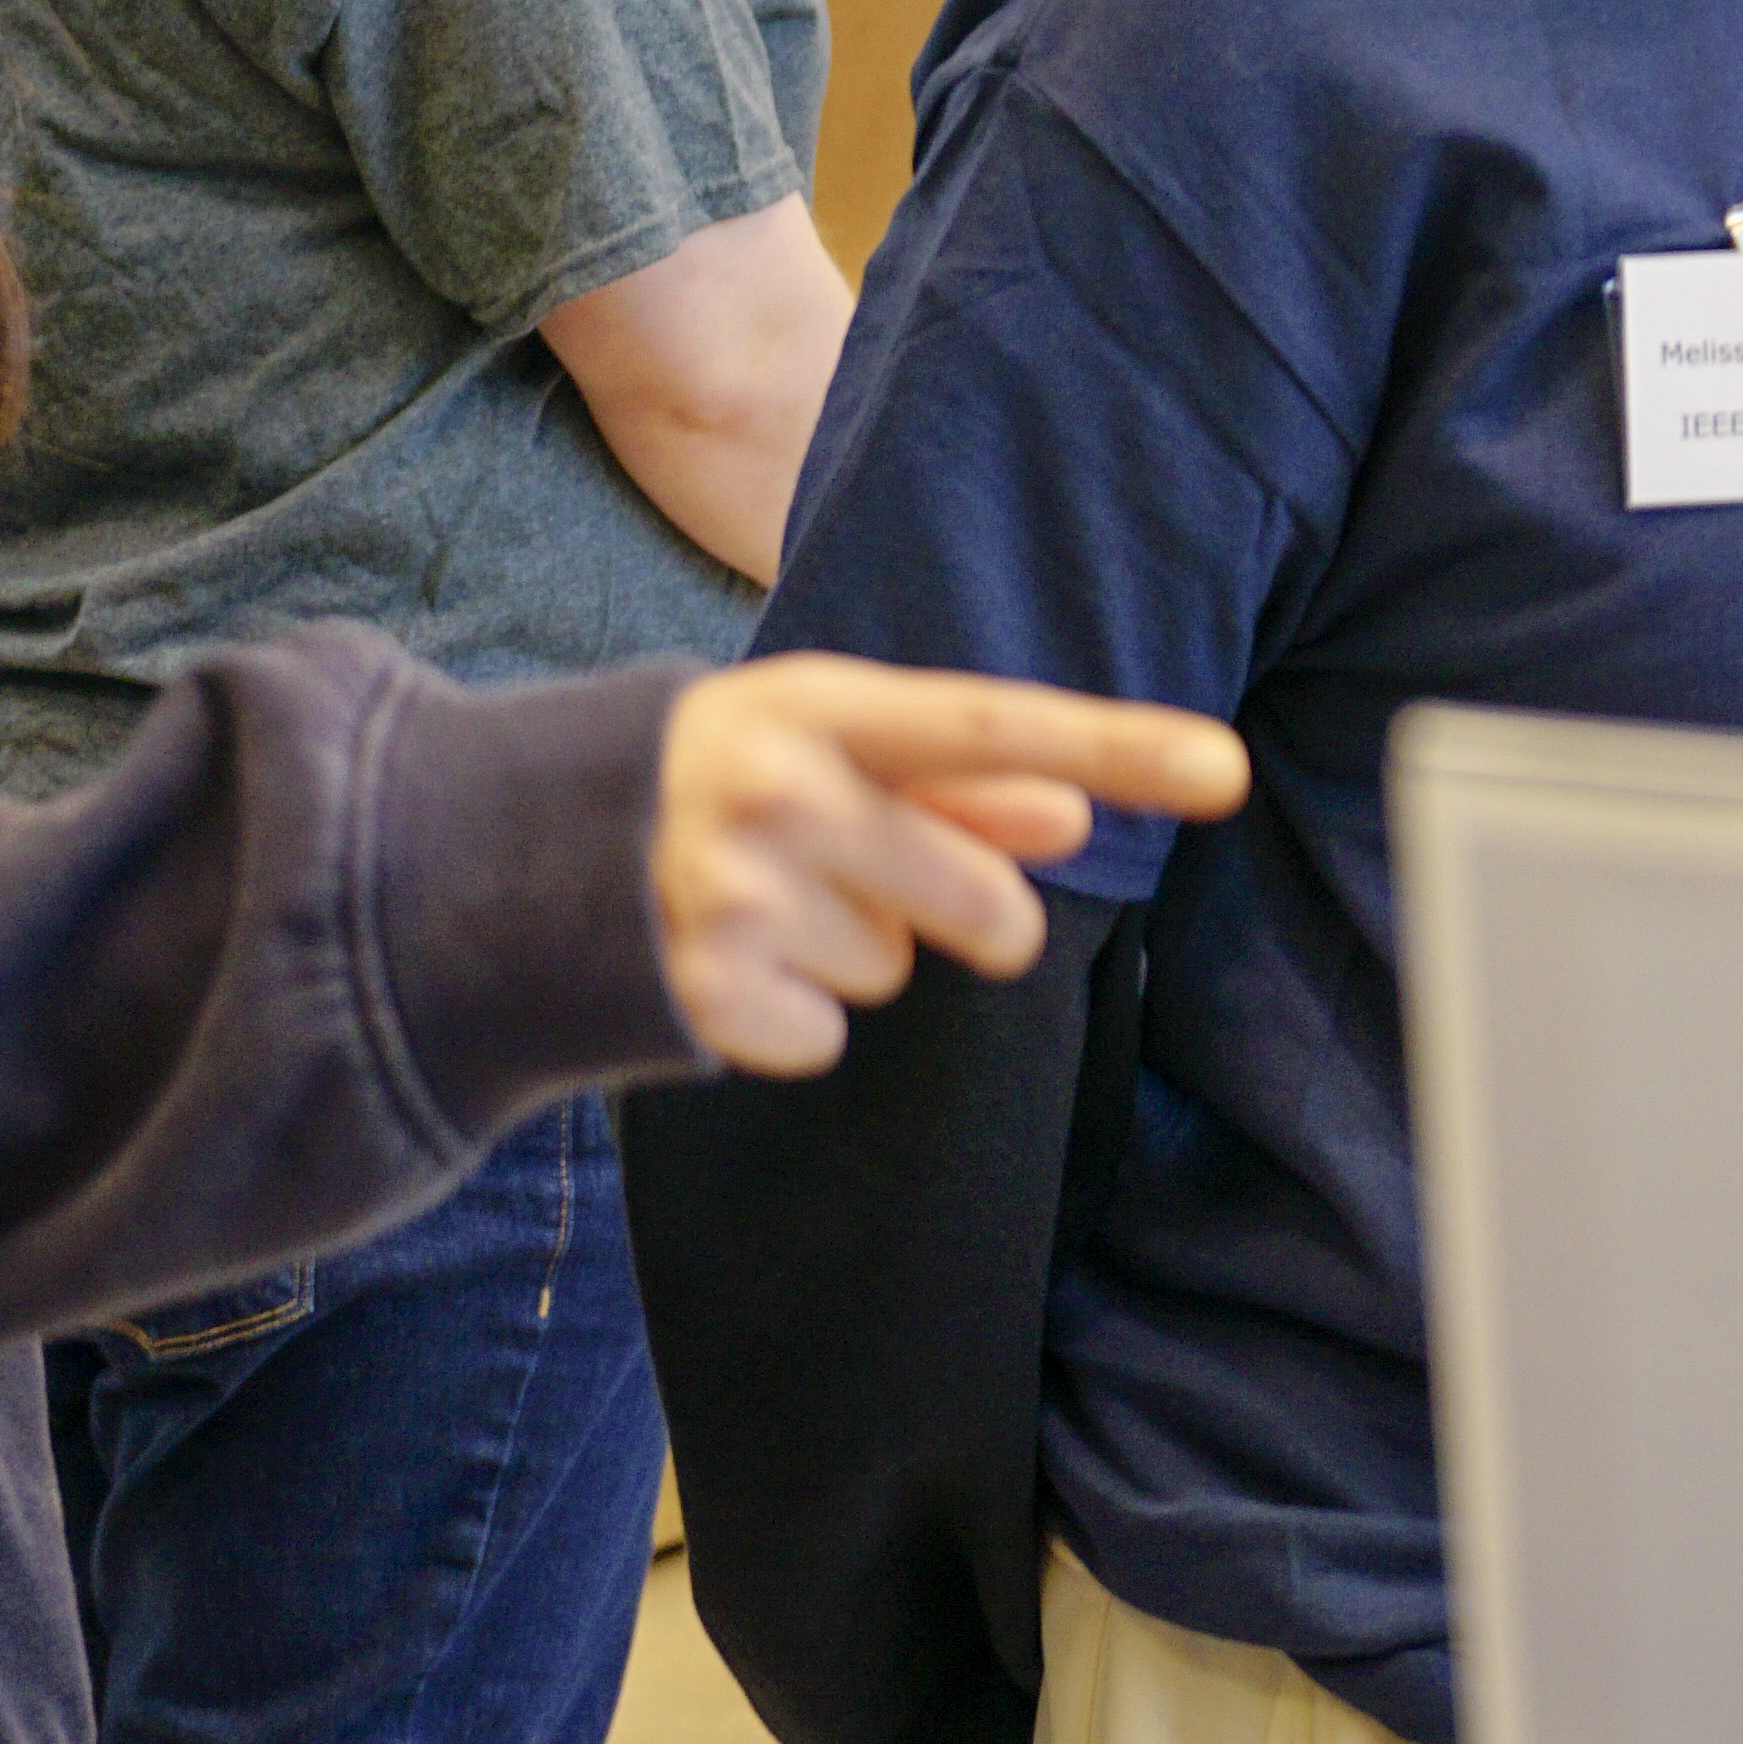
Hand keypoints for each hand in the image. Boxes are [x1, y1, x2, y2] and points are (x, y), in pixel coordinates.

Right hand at [649, 655, 1249, 1076]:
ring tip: (756, 901)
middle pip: (977, 898)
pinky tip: (725, 959)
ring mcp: (734, 896)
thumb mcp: (818, 748)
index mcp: (814, 707)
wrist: (518, 850)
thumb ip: (951, 783)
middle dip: (958, 912)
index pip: (994, 726)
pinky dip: (788, 1015)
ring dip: (847, 951)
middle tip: (866, 875)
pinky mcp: (704, 994)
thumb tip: (1073, 816)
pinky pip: (826, 1036)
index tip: (1224, 771)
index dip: (1116, 748)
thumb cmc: (716, 783)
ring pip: (892, 971)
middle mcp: (776, 791)